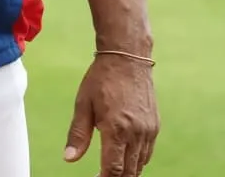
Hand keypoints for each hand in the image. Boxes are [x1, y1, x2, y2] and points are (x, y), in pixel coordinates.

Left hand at [64, 53, 158, 175]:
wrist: (127, 59)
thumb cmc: (101, 79)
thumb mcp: (83, 104)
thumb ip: (78, 134)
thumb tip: (69, 158)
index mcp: (116, 128)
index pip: (113, 168)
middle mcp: (136, 133)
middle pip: (129, 171)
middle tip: (102, 176)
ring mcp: (148, 131)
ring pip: (140, 164)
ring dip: (127, 172)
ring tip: (111, 171)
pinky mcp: (155, 127)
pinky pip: (147, 153)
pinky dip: (137, 161)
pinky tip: (125, 158)